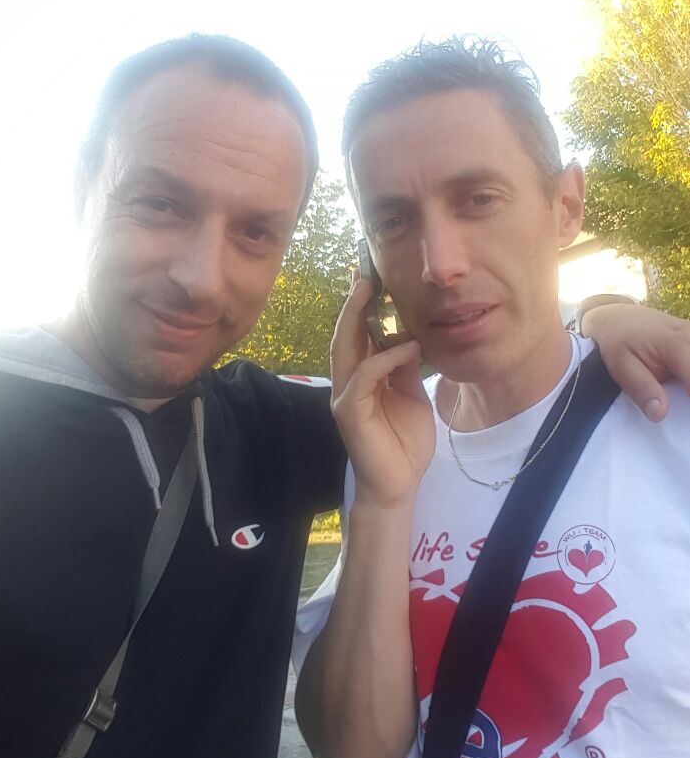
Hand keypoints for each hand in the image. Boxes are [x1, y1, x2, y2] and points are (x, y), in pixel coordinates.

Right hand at [330, 277, 435, 507]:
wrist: (399, 485)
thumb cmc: (405, 443)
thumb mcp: (413, 395)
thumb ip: (406, 367)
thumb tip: (409, 336)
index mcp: (362, 378)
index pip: (357, 335)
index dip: (361, 307)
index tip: (370, 277)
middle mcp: (348, 383)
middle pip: (345, 335)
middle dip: (353, 302)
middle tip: (363, 272)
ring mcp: (345, 396)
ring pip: (345, 349)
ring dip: (357, 318)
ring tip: (370, 291)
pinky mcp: (350, 412)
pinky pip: (365, 376)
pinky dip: (385, 358)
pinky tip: (406, 346)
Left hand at [582, 302, 689, 420]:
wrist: (618, 318)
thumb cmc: (618, 343)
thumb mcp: (621, 367)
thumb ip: (642, 389)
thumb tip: (660, 414)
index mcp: (674, 344)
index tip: (687, 422)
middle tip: (683, 404)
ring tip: (682, 394)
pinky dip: (689, 372)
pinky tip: (682, 384)